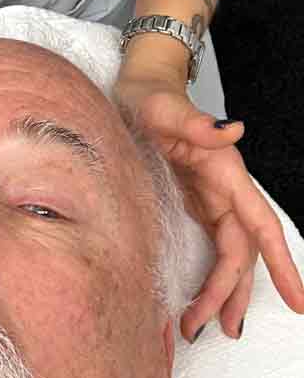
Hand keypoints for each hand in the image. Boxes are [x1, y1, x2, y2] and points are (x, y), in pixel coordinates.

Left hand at [115, 70, 303, 342]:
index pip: (260, 224)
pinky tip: (203, 298)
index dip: (280, 262)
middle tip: (217, 328)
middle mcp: (224, 190)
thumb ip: (195, 122)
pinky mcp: (194, 204)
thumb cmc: (152, 100)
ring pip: (229, 255)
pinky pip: (212, 247)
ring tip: (210, 327)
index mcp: (225, 172)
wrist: (136, 95)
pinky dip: (210, 274)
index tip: (298, 301)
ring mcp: (211, 200)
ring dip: (223, 292)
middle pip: (241, 252)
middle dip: (232, 292)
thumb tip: (231, 129)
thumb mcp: (164, 109)